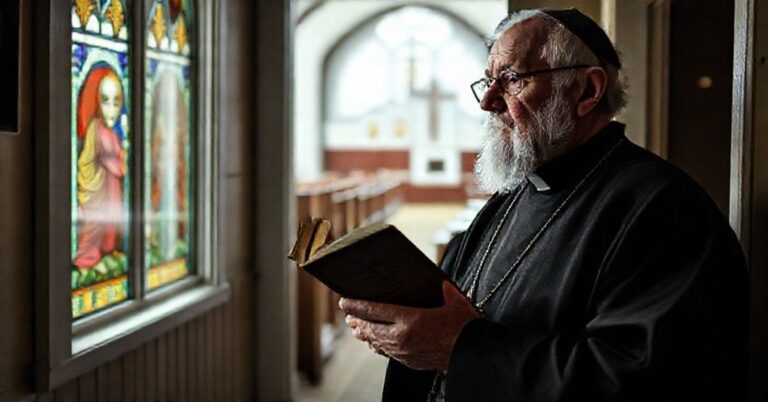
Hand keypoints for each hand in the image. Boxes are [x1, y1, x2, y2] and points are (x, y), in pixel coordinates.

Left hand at [339, 281, 480, 370]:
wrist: (472, 355)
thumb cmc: (465, 328)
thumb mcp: (455, 302)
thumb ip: (445, 290)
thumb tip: (441, 281)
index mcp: (410, 319)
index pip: (375, 310)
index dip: (357, 306)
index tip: (344, 302)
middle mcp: (402, 337)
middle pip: (370, 327)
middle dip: (356, 321)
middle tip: (348, 315)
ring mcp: (403, 351)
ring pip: (376, 342)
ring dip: (364, 334)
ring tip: (356, 329)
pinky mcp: (408, 361)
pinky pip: (387, 353)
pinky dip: (377, 346)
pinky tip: (373, 343)